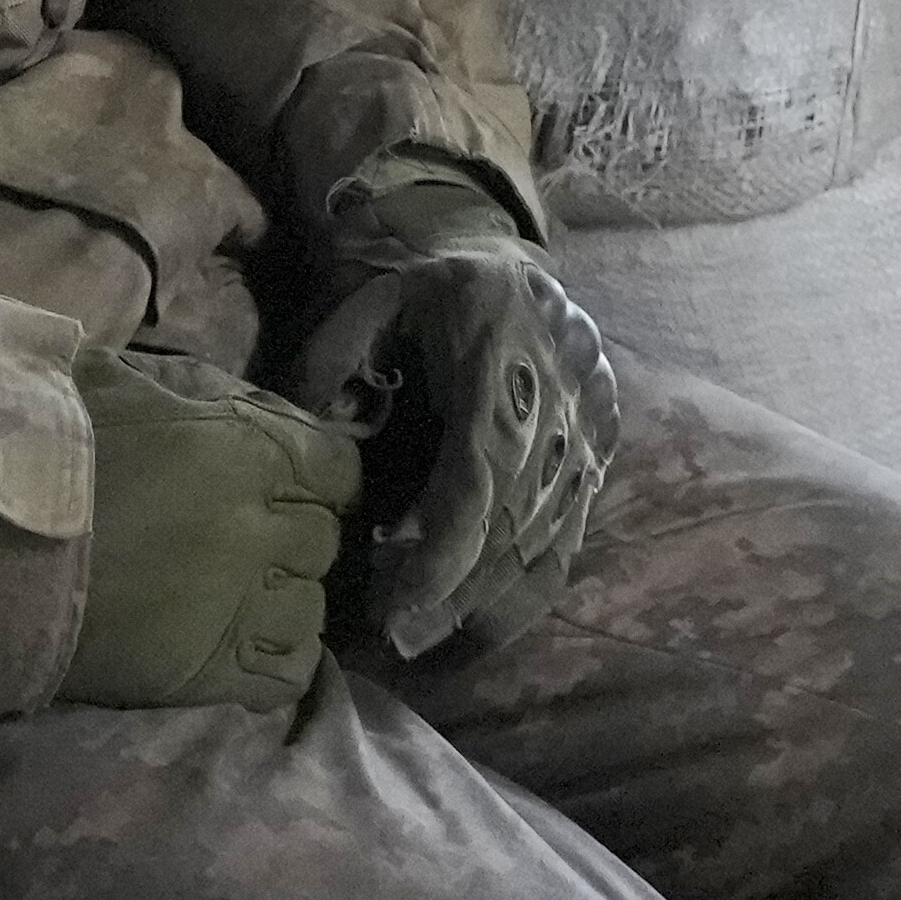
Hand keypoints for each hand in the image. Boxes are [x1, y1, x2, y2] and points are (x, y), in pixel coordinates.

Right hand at [61, 345, 360, 713]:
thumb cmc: (35, 441)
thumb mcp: (125, 375)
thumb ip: (202, 392)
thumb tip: (245, 408)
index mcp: (249, 448)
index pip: (339, 466)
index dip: (314, 474)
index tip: (281, 481)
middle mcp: (261, 529)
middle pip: (322, 540)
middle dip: (288, 534)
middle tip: (232, 538)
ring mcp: (239, 607)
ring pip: (309, 608)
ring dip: (280, 598)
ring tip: (228, 596)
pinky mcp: (207, 674)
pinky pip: (287, 675)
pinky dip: (274, 659)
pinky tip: (236, 643)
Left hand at [275, 230, 626, 658]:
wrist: (507, 259)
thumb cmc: (426, 289)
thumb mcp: (370, 302)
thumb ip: (330, 362)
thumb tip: (298, 436)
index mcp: (500, 353)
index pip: (480, 475)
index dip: (445, 551)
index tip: (397, 607)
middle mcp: (562, 396)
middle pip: (515, 521)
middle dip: (457, 592)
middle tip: (395, 639)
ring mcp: (591, 425)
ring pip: (546, 538)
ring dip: (488, 598)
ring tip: (424, 639)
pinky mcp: (602, 447)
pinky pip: (571, 533)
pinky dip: (528, 584)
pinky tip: (480, 620)